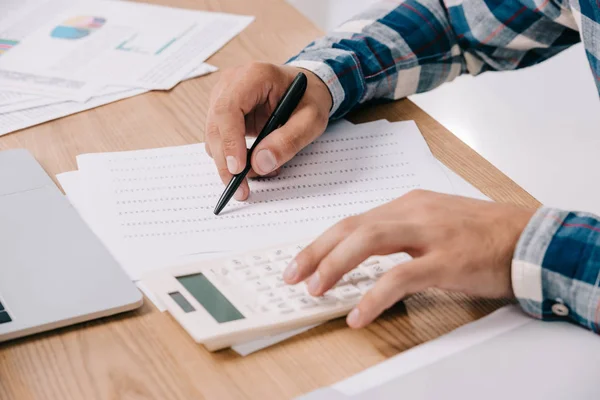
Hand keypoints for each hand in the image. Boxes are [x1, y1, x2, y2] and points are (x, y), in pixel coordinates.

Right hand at [205, 62, 332, 199]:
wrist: (306, 88)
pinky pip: (219, 140)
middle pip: (215, 126)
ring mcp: (222, 97)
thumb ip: (289, 140)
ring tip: (260, 171)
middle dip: (225, 162)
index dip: (229, 141)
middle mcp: (231, 83)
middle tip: (240, 190)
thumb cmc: (309, 98)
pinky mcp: (222, 113)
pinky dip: (232, 158)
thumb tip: (259, 164)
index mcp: (254, 76)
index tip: (238, 169)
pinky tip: (254, 162)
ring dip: (229, 162)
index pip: (228, 109)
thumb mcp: (311, 120)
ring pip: (213, 137)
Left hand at [283, 190, 535, 327]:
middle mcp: (413, 212)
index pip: (354, 220)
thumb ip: (401, 235)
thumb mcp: (435, 223)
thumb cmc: (482, 233)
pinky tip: (359, 314)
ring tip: (315, 289)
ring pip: (369, 241)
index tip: (301, 261)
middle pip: (353, 227)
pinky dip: (375, 296)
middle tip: (292, 275)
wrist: (529, 237)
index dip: (323, 241)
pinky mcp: (447, 259)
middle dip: (317, 251)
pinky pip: (401, 277)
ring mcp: (430, 233)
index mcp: (408, 204)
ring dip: (336, 265)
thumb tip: (362, 255)